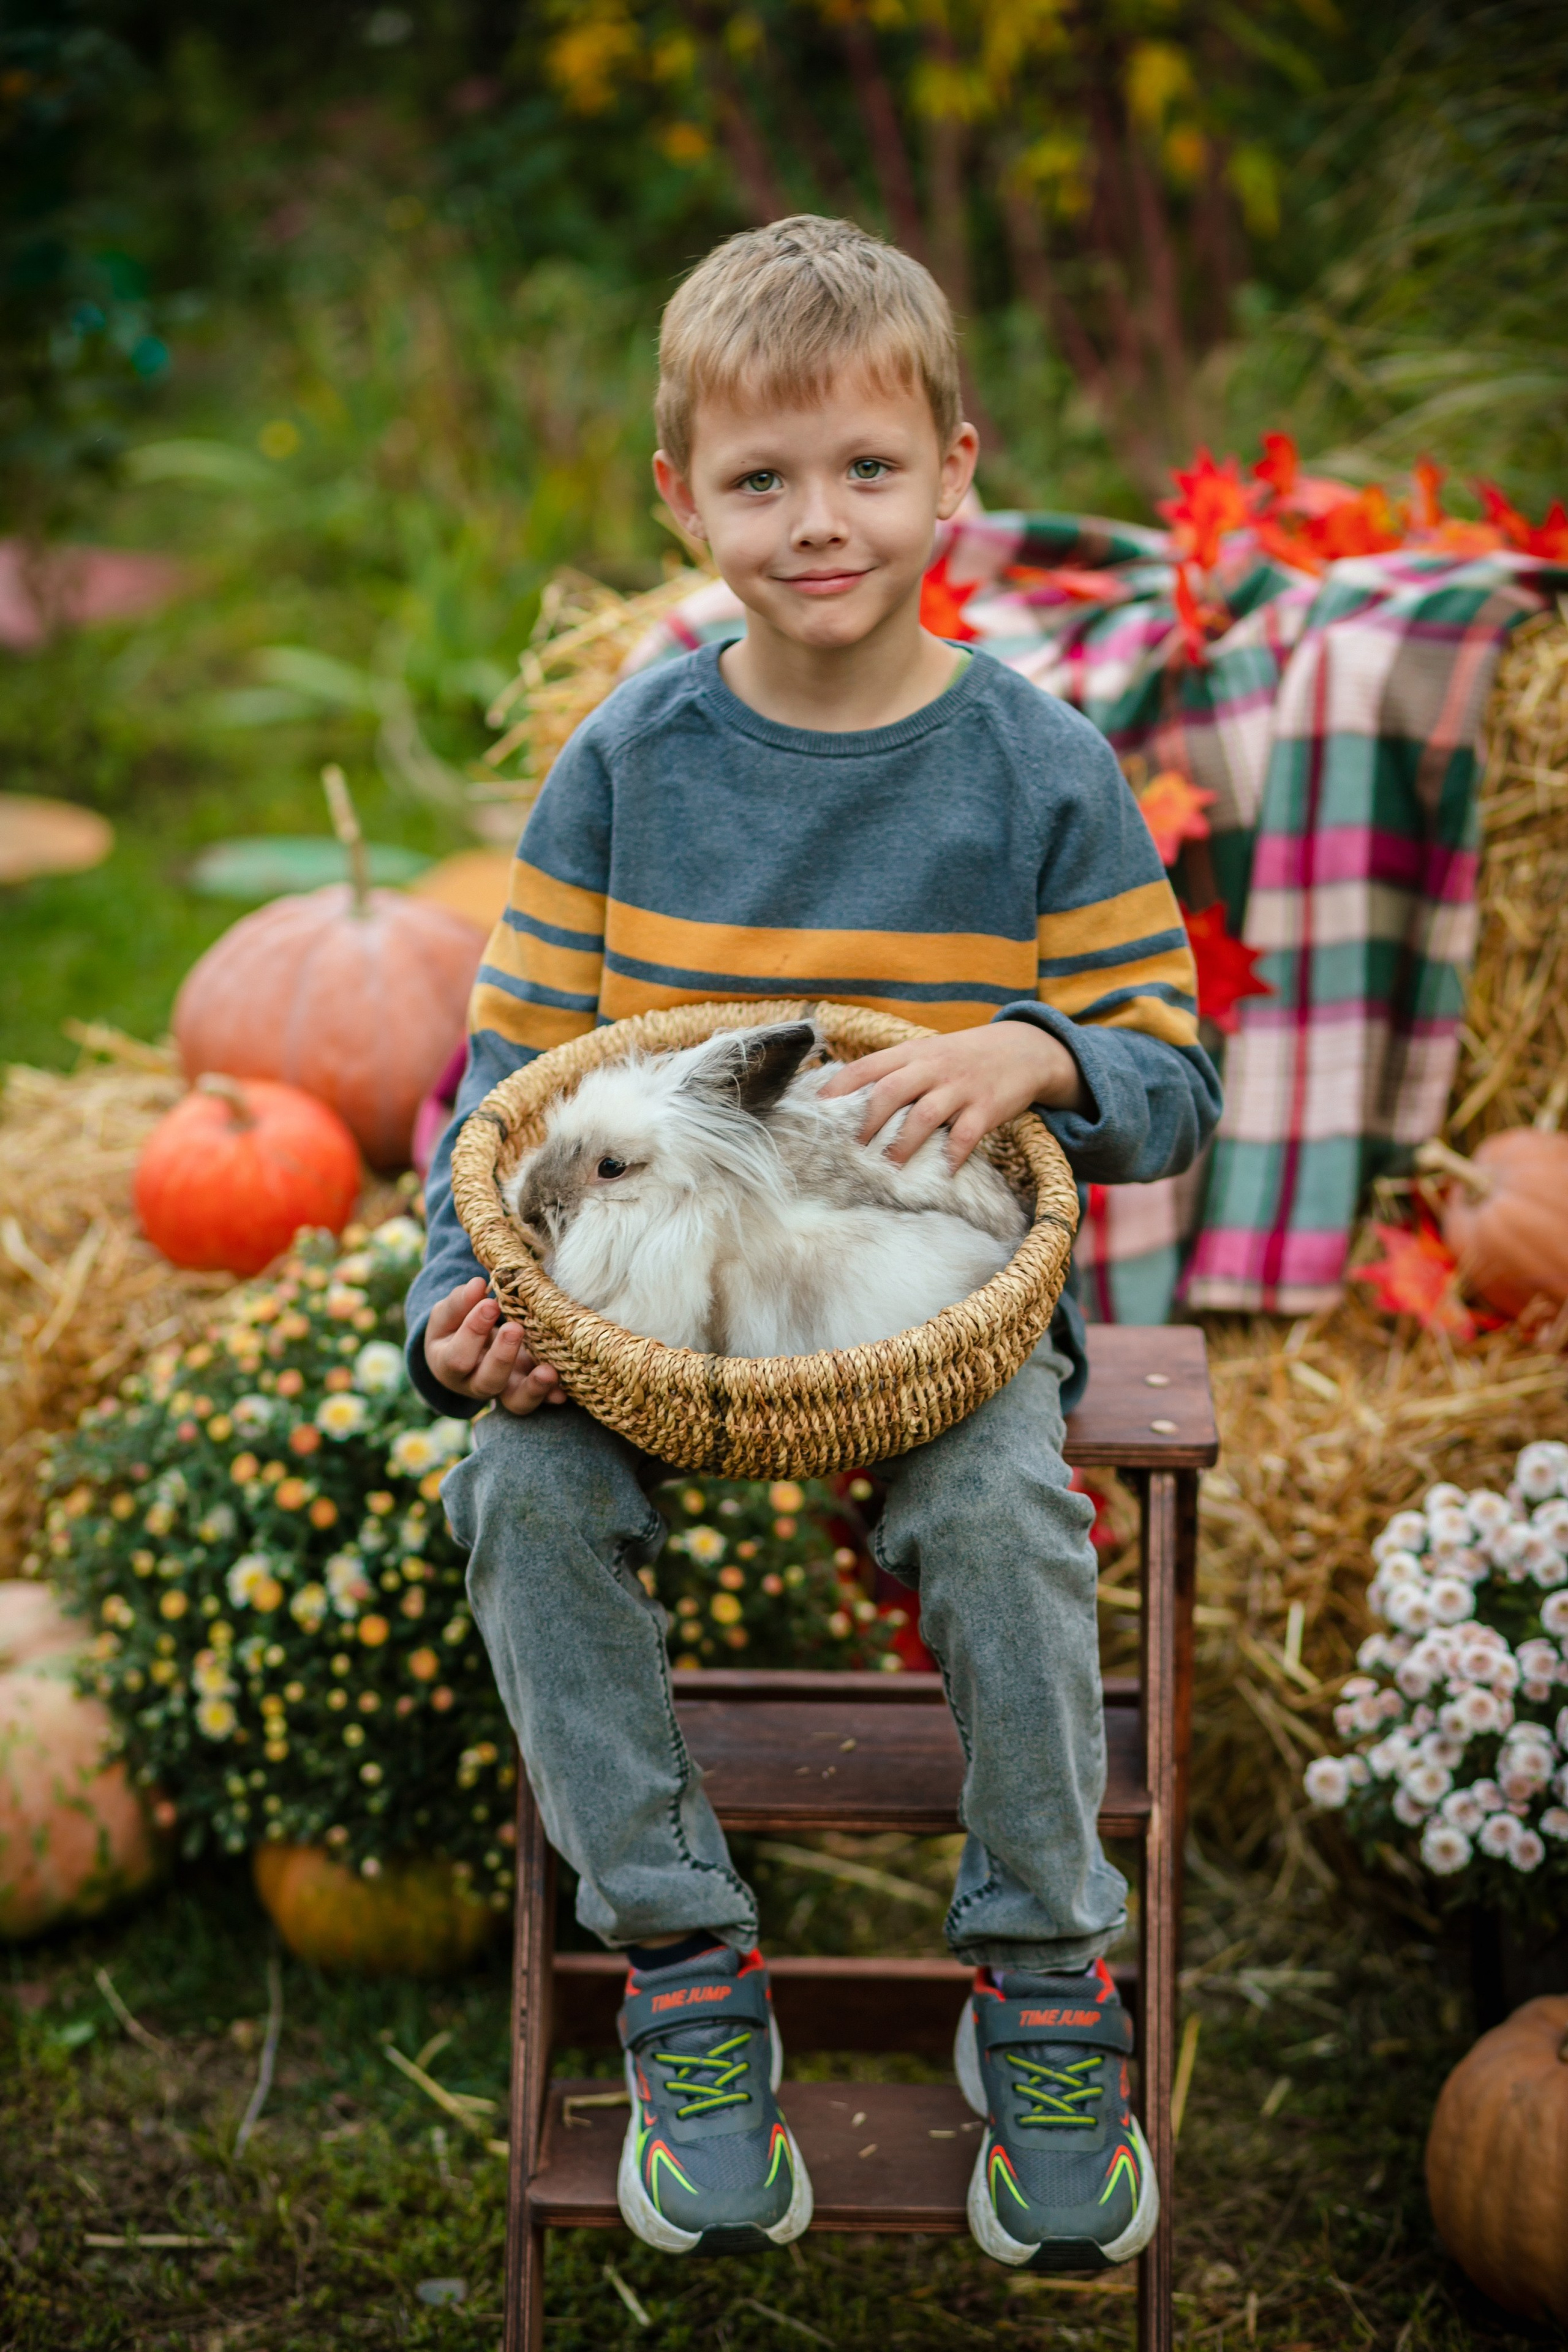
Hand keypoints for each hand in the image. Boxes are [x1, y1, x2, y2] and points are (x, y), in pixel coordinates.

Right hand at [423, 1276, 566, 1415]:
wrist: (464, 1350)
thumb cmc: (454, 1328)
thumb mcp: (449, 1314)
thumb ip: (460, 1303)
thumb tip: (477, 1285)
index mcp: (448, 1365)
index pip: (458, 1356)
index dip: (473, 1331)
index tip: (489, 1303)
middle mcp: (475, 1384)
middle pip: (488, 1381)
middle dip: (503, 1357)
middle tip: (515, 1329)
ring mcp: (503, 1390)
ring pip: (516, 1402)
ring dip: (533, 1388)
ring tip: (548, 1372)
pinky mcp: (526, 1390)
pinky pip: (538, 1399)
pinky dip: (551, 1396)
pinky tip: (562, 1393)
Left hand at [818, 1020, 1083, 1169]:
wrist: (1024, 1049)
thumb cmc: (962, 1058)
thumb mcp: (927, 1053)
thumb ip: (893, 1071)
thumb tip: (845, 1097)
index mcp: (912, 1053)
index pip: (867, 1067)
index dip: (839, 1087)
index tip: (817, 1111)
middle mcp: (933, 1067)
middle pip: (891, 1091)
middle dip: (868, 1122)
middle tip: (852, 1150)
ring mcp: (960, 1087)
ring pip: (925, 1115)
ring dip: (903, 1144)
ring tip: (889, 1168)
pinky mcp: (987, 1107)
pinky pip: (966, 1134)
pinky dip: (953, 1154)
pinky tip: (943, 1171)